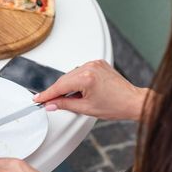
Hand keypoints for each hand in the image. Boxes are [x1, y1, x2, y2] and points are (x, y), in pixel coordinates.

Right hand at [34, 60, 148, 120]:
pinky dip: (76, 79)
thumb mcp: (85, 108)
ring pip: (71, 74)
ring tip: (69, 98)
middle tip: (48, 102)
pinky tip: (78, 89)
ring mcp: (95, 63)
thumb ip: (64, 104)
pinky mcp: (98, 63)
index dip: (47, 94)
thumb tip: (51, 104)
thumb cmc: (115, 105)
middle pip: (64, 79)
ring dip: (67, 85)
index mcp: (86, 78)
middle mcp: (90, 67)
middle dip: (56, 91)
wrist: (133, 101)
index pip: (60, 86)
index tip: (38, 99)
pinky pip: (80, 70)